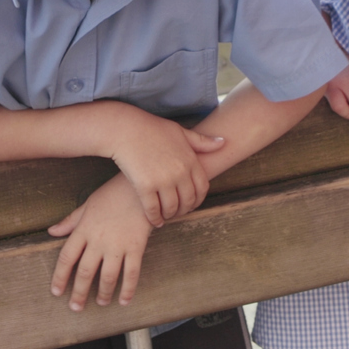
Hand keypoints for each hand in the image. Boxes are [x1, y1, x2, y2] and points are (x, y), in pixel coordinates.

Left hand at [47, 175, 153, 309]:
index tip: (56, 292)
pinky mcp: (136, 247)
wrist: (140, 188)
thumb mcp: (88, 204)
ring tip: (100, 303)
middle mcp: (98, 240)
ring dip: (103, 293)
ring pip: (107, 277)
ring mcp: (118, 245)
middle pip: (84, 272)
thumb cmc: (113, 194)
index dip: (60, 277)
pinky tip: (124, 300)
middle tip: (75, 308)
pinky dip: (127, 289)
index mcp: (83, 229)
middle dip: (78, 293)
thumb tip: (51, 231)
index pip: (66, 258)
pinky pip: (131, 273)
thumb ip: (70, 221)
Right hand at [107, 113, 224, 226]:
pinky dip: (155, 218)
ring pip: (172, 208)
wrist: (125, 129)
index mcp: (190, 160)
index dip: (198, 199)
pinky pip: (153, 209)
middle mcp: (180, 172)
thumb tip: (223, 142)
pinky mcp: (145, 186)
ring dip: (169, 215)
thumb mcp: (181, 132)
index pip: (202, 188)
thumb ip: (202, 141)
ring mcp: (163, 180)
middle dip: (184, 210)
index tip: (191, 203)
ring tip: (165, 216)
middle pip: (188, 201)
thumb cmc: (152, 128)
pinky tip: (154, 220)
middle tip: (177, 212)